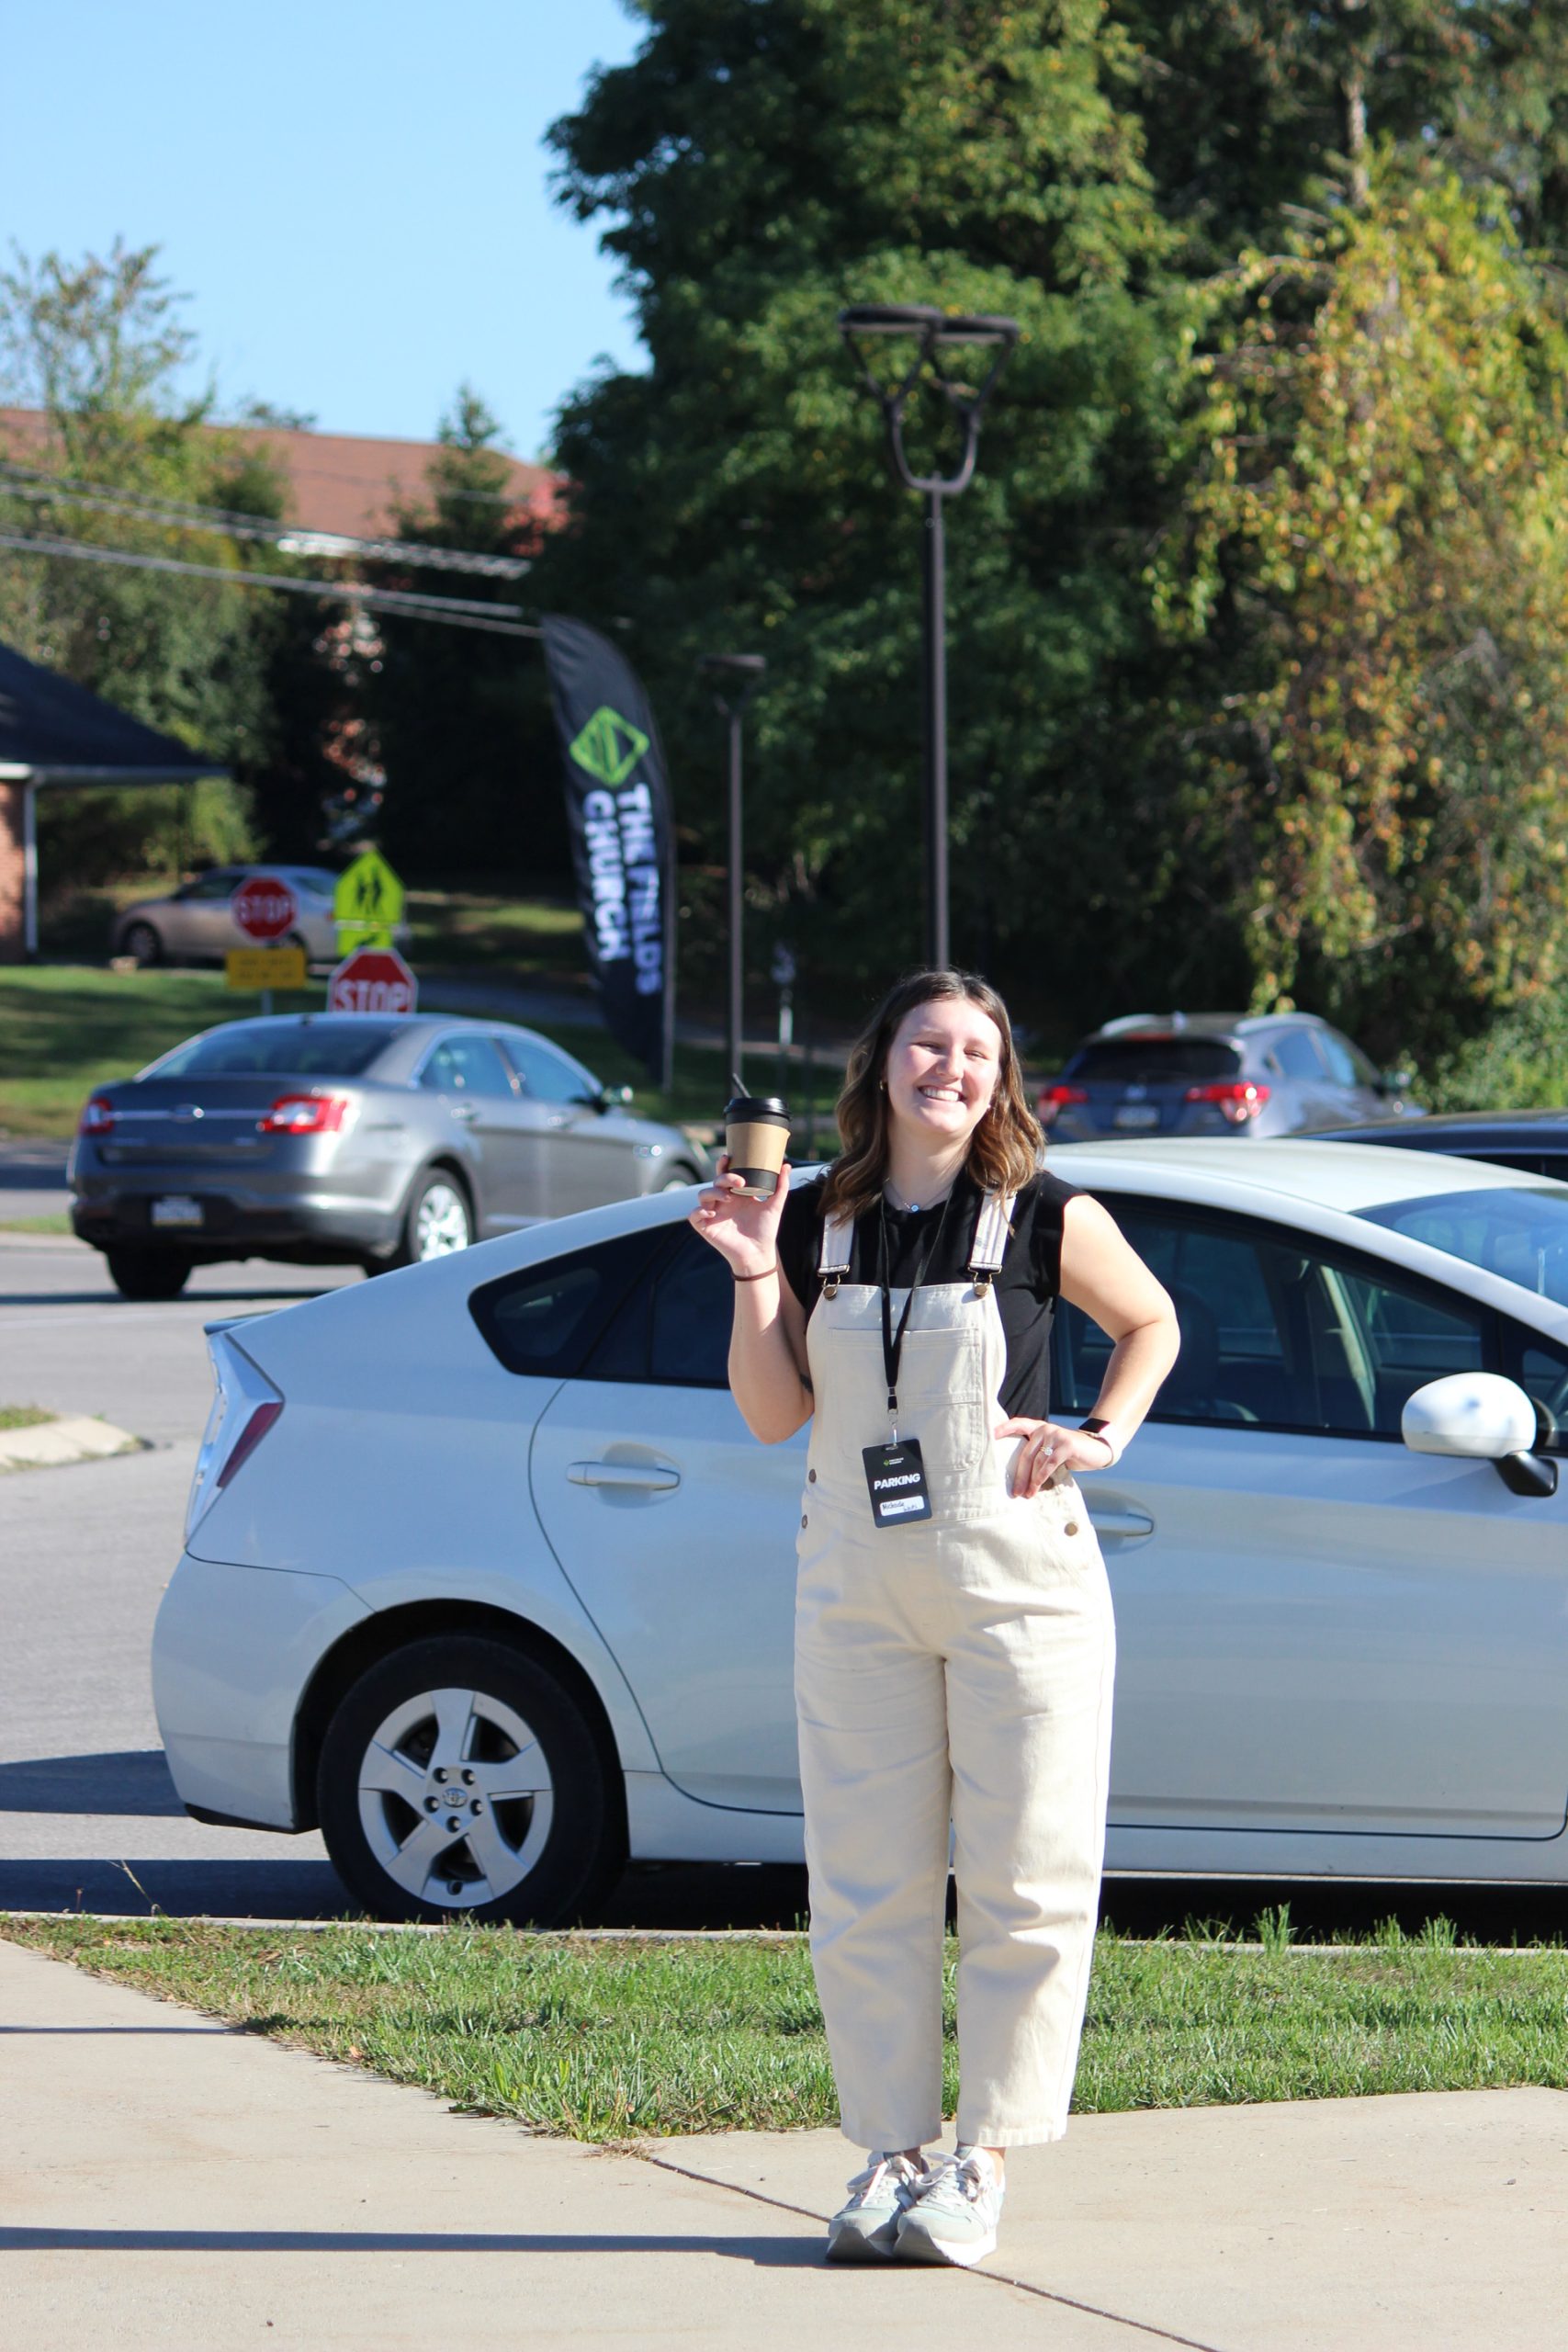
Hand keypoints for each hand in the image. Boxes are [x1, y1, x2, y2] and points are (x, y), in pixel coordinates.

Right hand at [689, 1156, 790, 1278]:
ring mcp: (713, 1214)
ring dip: (713, 1192)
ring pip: (702, 1195)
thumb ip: (781, 1186)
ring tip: (728, 1198)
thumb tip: (786, 1165)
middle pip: (714, 1182)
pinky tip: (713, 1213)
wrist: (760, 1253)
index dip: (722, 1165)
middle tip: (740, 1183)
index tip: (729, 1158)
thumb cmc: (766, 1230)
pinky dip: (699, 1211)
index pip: (724, 1175)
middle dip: (724, 1178)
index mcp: (735, 1195)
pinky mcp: (706, 1228)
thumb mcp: (775, 1205)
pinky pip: (694, 1215)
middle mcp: (722, 1202)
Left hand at [994, 1416, 1111, 1497]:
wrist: (1097, 1450)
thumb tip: (1017, 1474)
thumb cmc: (1070, 1453)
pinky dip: (1041, 1477)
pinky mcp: (1066, 1445)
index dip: (1004, 1428)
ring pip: (1037, 1461)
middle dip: (1018, 1475)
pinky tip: (1037, 1487)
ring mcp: (1056, 1435)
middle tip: (1014, 1491)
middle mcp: (1045, 1428)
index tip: (990, 1435)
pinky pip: (1049, 1463)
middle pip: (1025, 1453)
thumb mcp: (1052, 1449)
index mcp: (1039, 1428)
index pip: (1018, 1423)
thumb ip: (1038, 1453)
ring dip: (1031, 1480)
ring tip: (1027, 1494)